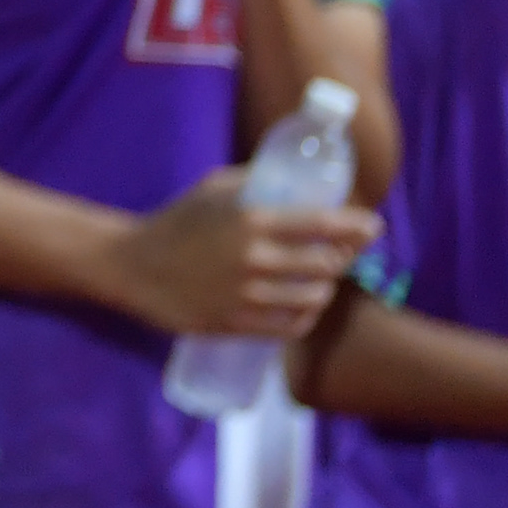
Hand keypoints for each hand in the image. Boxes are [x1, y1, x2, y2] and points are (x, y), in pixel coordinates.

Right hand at [97, 165, 379, 338]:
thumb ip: (255, 185)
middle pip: (325, 264)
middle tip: (346, 254)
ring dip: (326, 289)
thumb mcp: (212, 189)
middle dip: (344, 258)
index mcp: (249, 219)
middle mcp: (253, 258)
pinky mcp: (236, 324)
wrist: (133, 265)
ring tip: (324, 281)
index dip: (356, 226)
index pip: (321, 224)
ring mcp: (245, 296)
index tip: (374, 226)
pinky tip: (305, 307)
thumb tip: (297, 182)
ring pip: (312, 299)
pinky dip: (306, 316)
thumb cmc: (176, 221)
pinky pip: (290, 326)